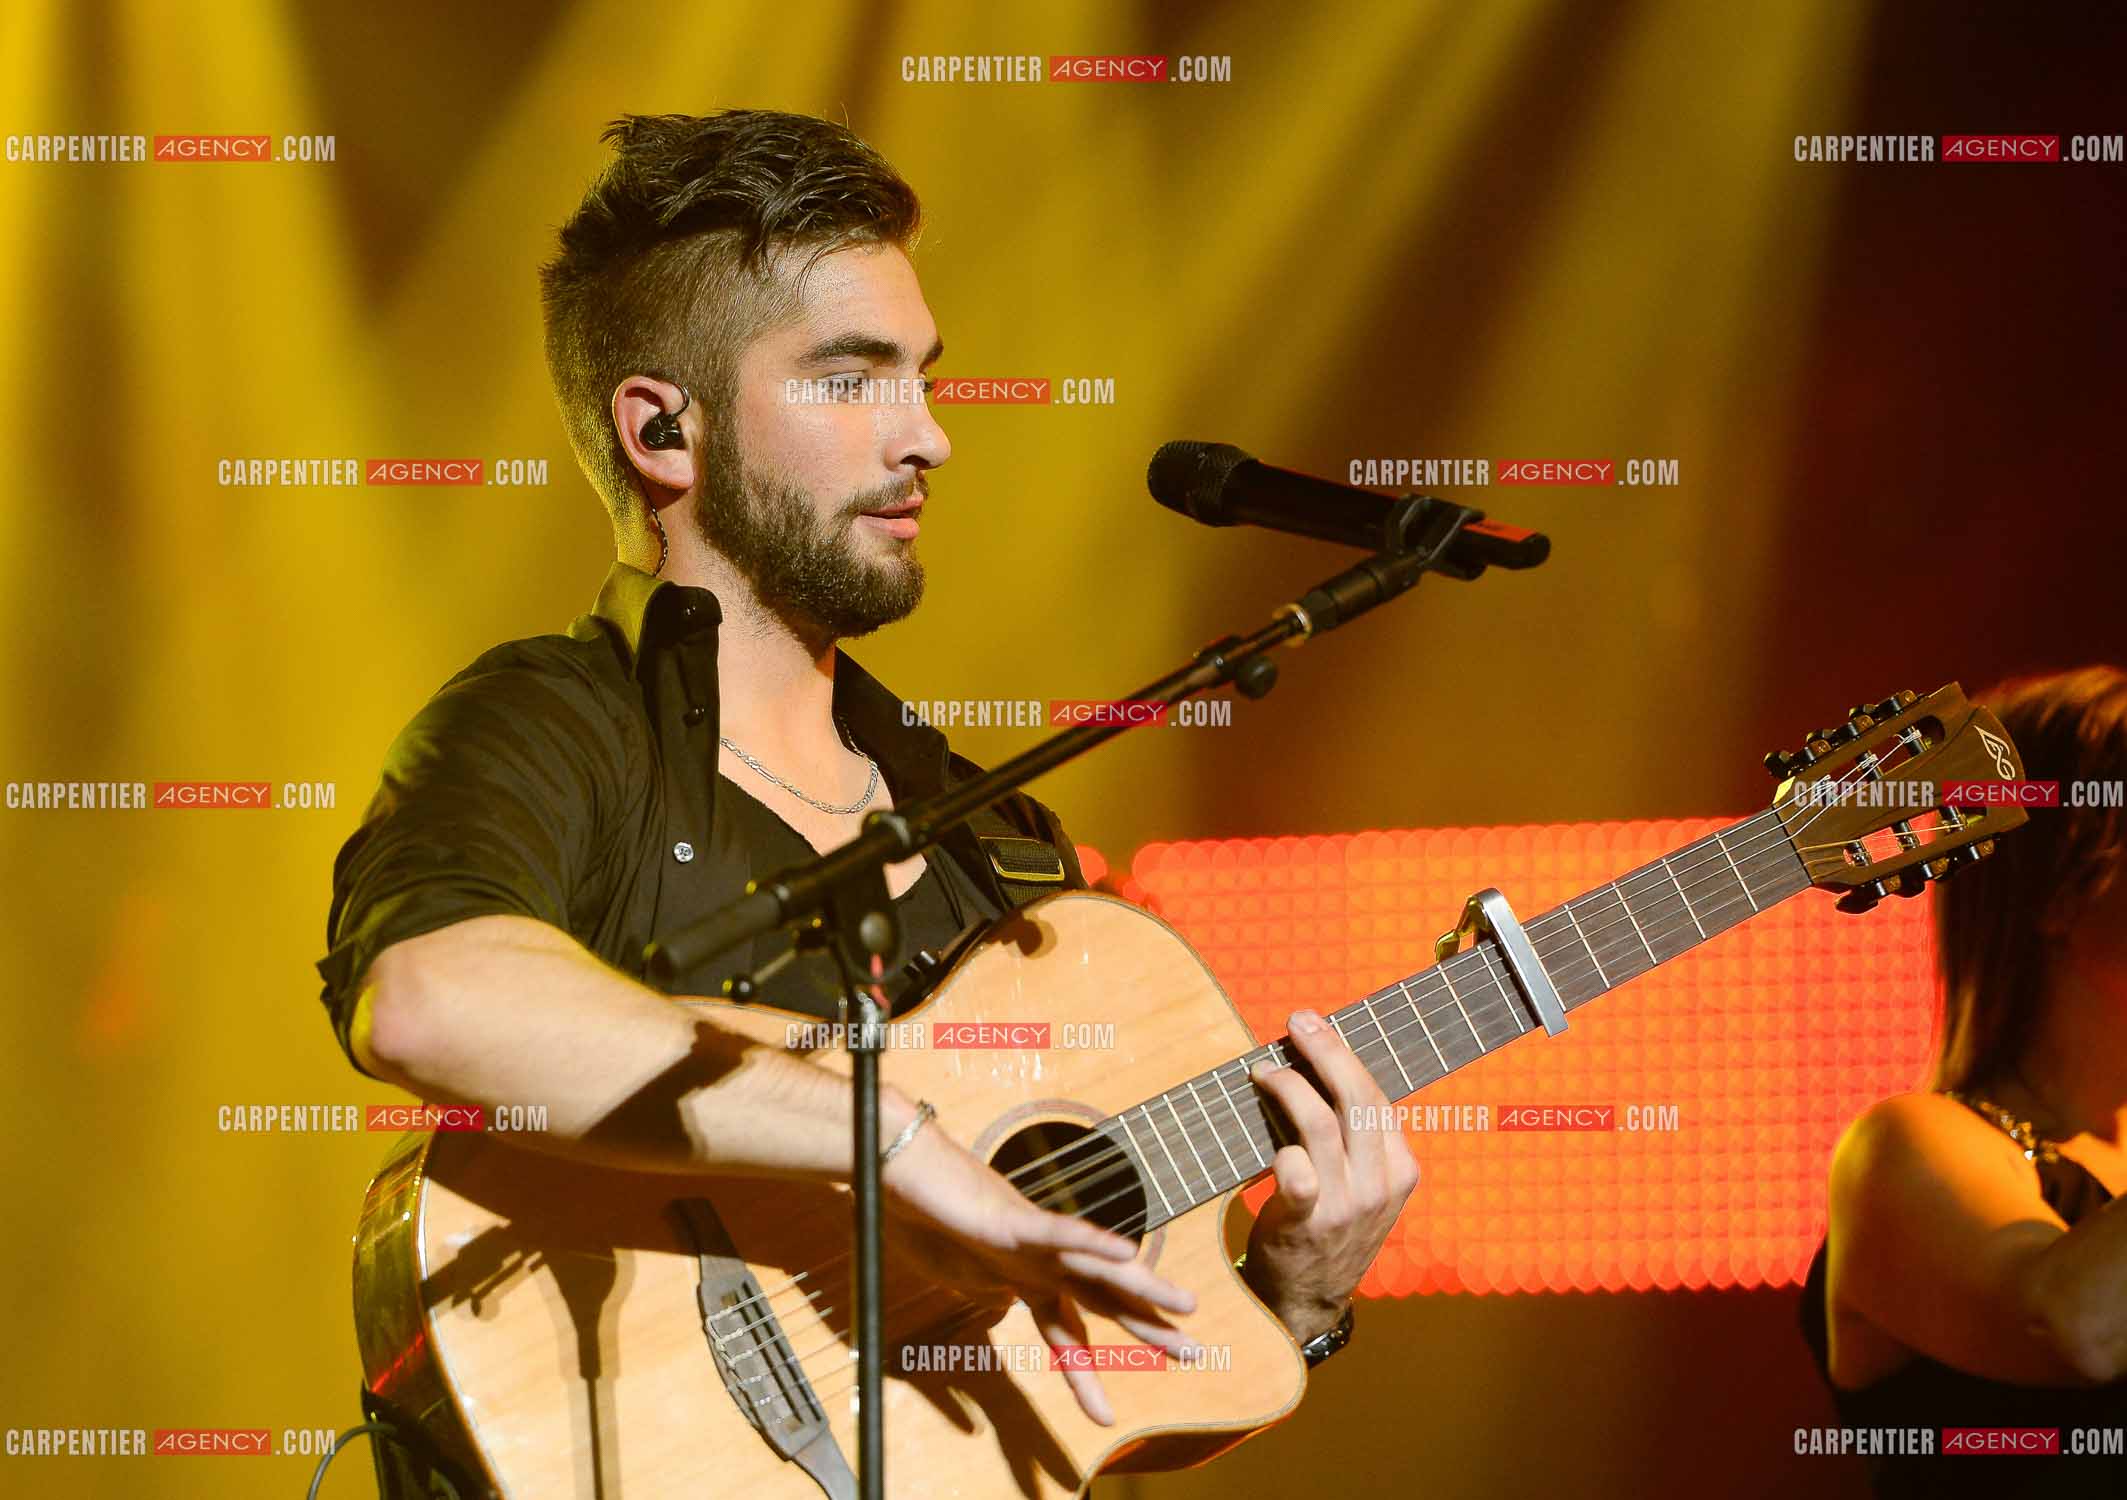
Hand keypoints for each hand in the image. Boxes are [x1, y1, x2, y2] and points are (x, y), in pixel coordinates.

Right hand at [880, 1106, 1199, 1424]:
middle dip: (1148, 1328)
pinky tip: (1127, 1251)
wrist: (901, 1171)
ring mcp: (1032, 1240)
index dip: (1086, 1375)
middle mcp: (1039, 1261)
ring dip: (1146, 1287)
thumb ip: (985, 1292)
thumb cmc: (925, 1218)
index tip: (1103, 1417)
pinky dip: (1093, 1243)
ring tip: (1187, 1306)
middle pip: (1103, 1300)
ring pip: (1099, 1267)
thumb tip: (1003, 1306)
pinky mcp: (1015, 1219)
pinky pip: (1061, 1232)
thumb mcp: (957, 1276)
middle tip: (1194, 1353)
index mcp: (1024, 1280)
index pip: (1066, 1332)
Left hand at [1243, 1009, 1419, 1341]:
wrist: (1309, 1297)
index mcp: (1401, 1170)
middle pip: (1357, 1099)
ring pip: (1321, 1125)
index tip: (1316, 1024)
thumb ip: (1354, 1137)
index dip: (1344, 1054)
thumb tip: (1318, 1063)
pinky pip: (1295, 1170)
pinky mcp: (1307, 1223)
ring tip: (1264, 1071)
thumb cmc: (1329, 1225)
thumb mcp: (1362, 1184)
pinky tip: (1266, 1131)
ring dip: (1289, 1087)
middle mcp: (1379, 1186)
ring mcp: (1346, 1207)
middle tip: (1298, 1023)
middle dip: (1325, 1051)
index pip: (1378, 1096)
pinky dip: (1279, 1145)